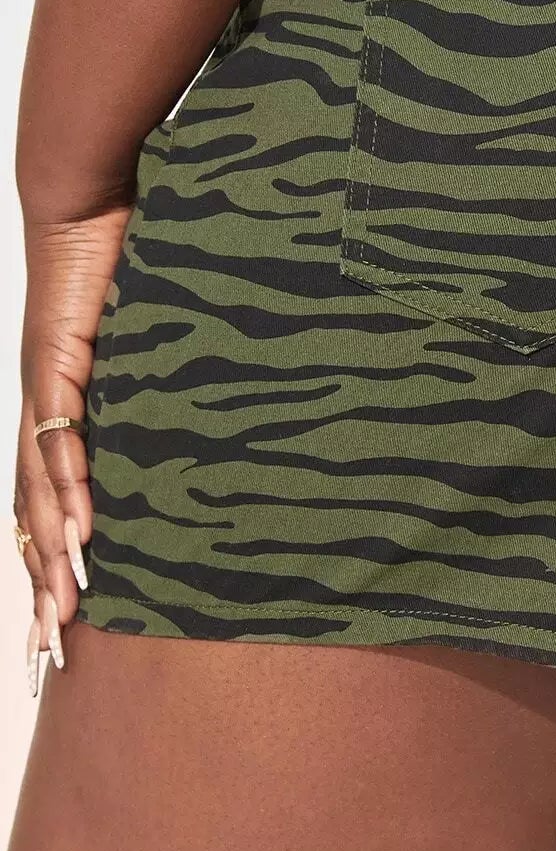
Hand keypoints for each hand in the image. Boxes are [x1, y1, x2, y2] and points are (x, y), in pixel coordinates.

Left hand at [14, 206, 129, 692]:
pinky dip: (67, 489)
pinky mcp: (55, 364)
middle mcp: (47, 412)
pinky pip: (60, 437)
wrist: (91, 199)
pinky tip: (81, 533)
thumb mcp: (161, 342)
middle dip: (45, 586)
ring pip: (38, 492)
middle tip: (53, 651)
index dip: (57, 562)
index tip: (72, 618)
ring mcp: (46, 392)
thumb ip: (177, 380)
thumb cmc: (129, 261)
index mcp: (69, 413)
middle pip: (34, 517)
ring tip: (68, 611)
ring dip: (54, 554)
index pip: (53, 503)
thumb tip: (225, 410)